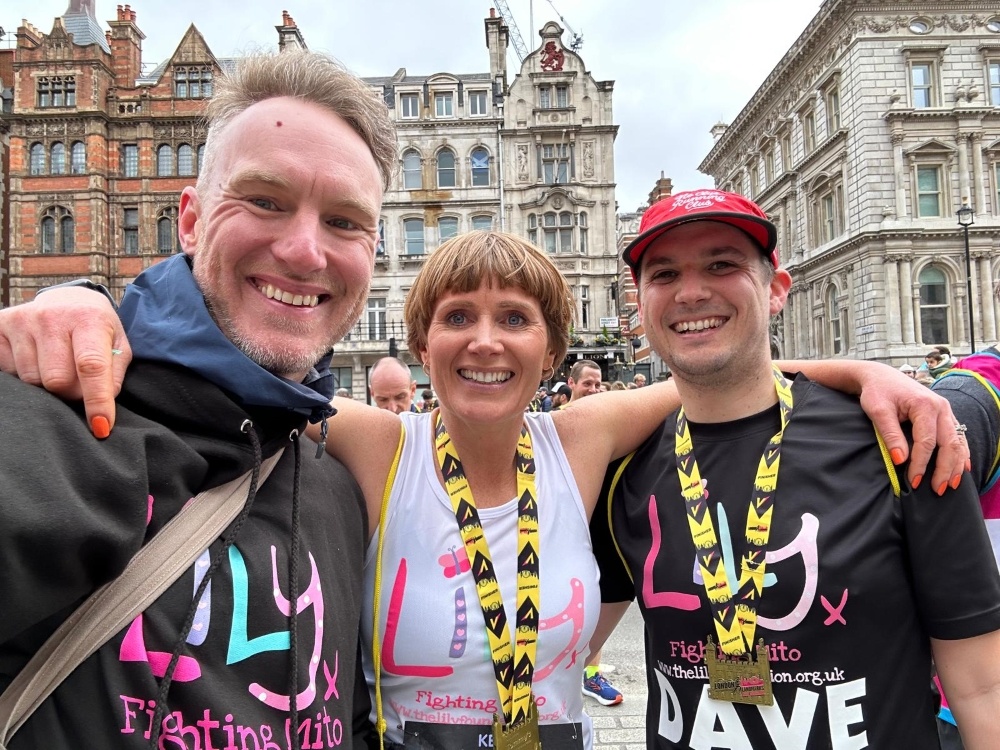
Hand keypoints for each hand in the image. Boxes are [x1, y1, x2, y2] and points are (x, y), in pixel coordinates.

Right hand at [0, 288, 128, 437]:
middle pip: (57, 381)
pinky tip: (37, 359)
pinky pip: (10, 372)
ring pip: (32, 380)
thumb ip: (114, 375)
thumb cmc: (97, 329)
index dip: (96, 400)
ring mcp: (22, 321)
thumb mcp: (118, 346)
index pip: (91, 366)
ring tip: (57, 365)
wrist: (68, 300)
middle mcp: (52, 317)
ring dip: (48, 384)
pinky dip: (25, 374)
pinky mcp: (0, 327)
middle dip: (71, 392)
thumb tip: (103, 405)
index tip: (101, 426)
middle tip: (78, 382)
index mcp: (88, 318)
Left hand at [857, 364, 968, 494]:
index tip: (914, 481)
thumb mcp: (877, 411)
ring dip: (956, 465)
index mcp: (925, 405)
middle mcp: (941, 407)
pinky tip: (962, 469)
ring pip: (958, 442)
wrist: (880, 376)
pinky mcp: (945, 415)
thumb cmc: (877, 392)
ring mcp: (946, 411)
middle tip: (938, 490)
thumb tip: (900, 460)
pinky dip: (961, 454)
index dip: (921, 464)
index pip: (927, 442)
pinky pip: (958, 437)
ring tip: (951, 485)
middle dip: (944, 470)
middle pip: (949, 444)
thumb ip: (890, 435)